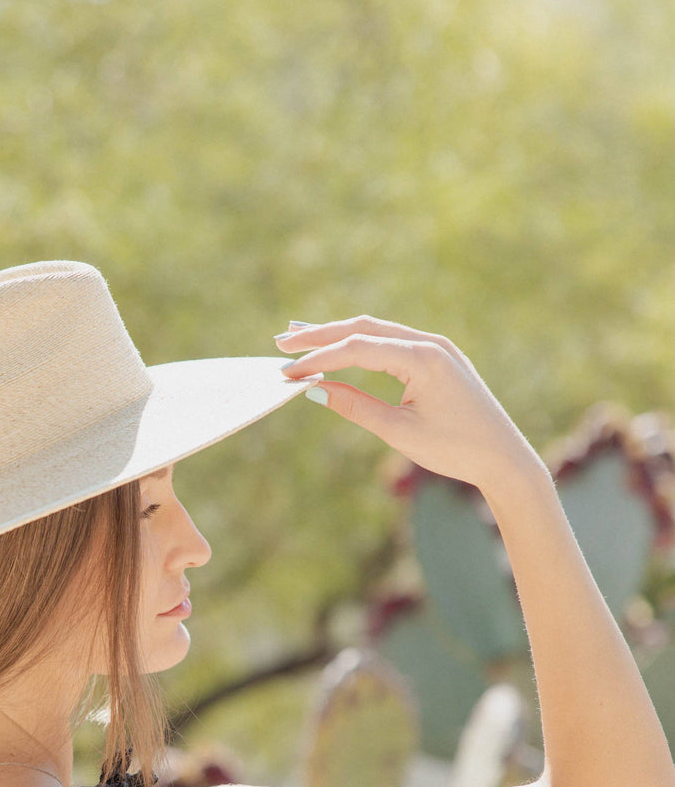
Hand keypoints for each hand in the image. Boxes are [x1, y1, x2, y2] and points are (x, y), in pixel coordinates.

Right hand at [275, 315, 548, 492]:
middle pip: (364, 329)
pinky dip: (363, 344)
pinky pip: (393, 342)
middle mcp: (430, 343)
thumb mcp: (398, 432)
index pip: (358, 348)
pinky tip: (341, 347)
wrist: (504, 457)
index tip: (287, 372)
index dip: (318, 359)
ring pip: (377, 331)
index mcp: (422, 359)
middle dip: (321, 335)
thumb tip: (315, 390)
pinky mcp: (439, 357)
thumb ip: (355, 406)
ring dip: (339, 334)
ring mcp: (436, 347)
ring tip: (301, 337)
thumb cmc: (454, 449)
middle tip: (281, 342)